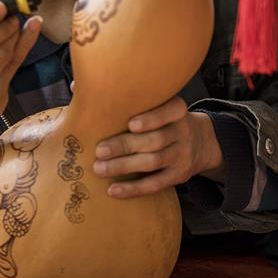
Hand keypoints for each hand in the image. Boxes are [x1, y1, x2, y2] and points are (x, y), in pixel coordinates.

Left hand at [92, 95, 224, 197]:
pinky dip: (134, 188)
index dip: (153, 118)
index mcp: (177, 110)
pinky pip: (156, 184)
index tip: (130, 123)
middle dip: (126, 145)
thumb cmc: (162, 119)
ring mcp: (182, 155)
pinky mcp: (178, 176)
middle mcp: (182, 131)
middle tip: (99, 150)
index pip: (171, 111)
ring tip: (99, 169)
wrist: (200, 144)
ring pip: (154, 162)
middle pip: (155, 140)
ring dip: (124, 167)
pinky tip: (113, 190)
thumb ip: (124, 96)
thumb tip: (77, 86)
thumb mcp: (157, 104)